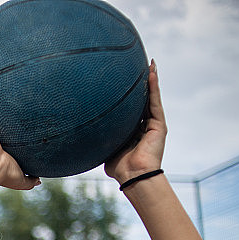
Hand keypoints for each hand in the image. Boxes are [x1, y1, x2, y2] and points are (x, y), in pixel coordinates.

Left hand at [105, 59, 166, 183]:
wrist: (132, 175)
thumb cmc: (117, 166)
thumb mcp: (104, 147)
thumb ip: (98, 137)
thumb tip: (78, 132)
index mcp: (131, 131)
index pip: (130, 109)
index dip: (127, 96)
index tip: (122, 81)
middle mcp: (144, 126)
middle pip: (142, 100)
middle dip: (141, 84)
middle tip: (138, 66)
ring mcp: (153, 125)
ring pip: (151, 98)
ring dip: (151, 80)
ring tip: (149, 64)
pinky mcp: (159, 125)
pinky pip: (155, 102)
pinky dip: (154, 87)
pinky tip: (152, 72)